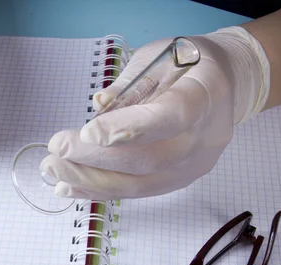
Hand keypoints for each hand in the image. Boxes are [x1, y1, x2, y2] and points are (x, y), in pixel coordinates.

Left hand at [41, 27, 269, 199]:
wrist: (227, 87)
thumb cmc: (190, 65)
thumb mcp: (162, 56)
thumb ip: (132, 82)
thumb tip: (99, 106)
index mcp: (206, 95)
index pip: (170, 117)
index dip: (130, 129)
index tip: (87, 133)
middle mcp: (205, 138)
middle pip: (149, 160)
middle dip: (96, 159)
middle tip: (56, 151)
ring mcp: (194, 166)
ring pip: (141, 184)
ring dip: (91, 180)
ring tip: (53, 171)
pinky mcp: (179, 181)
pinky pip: (138, 192)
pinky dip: (101, 190)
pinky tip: (70, 187)